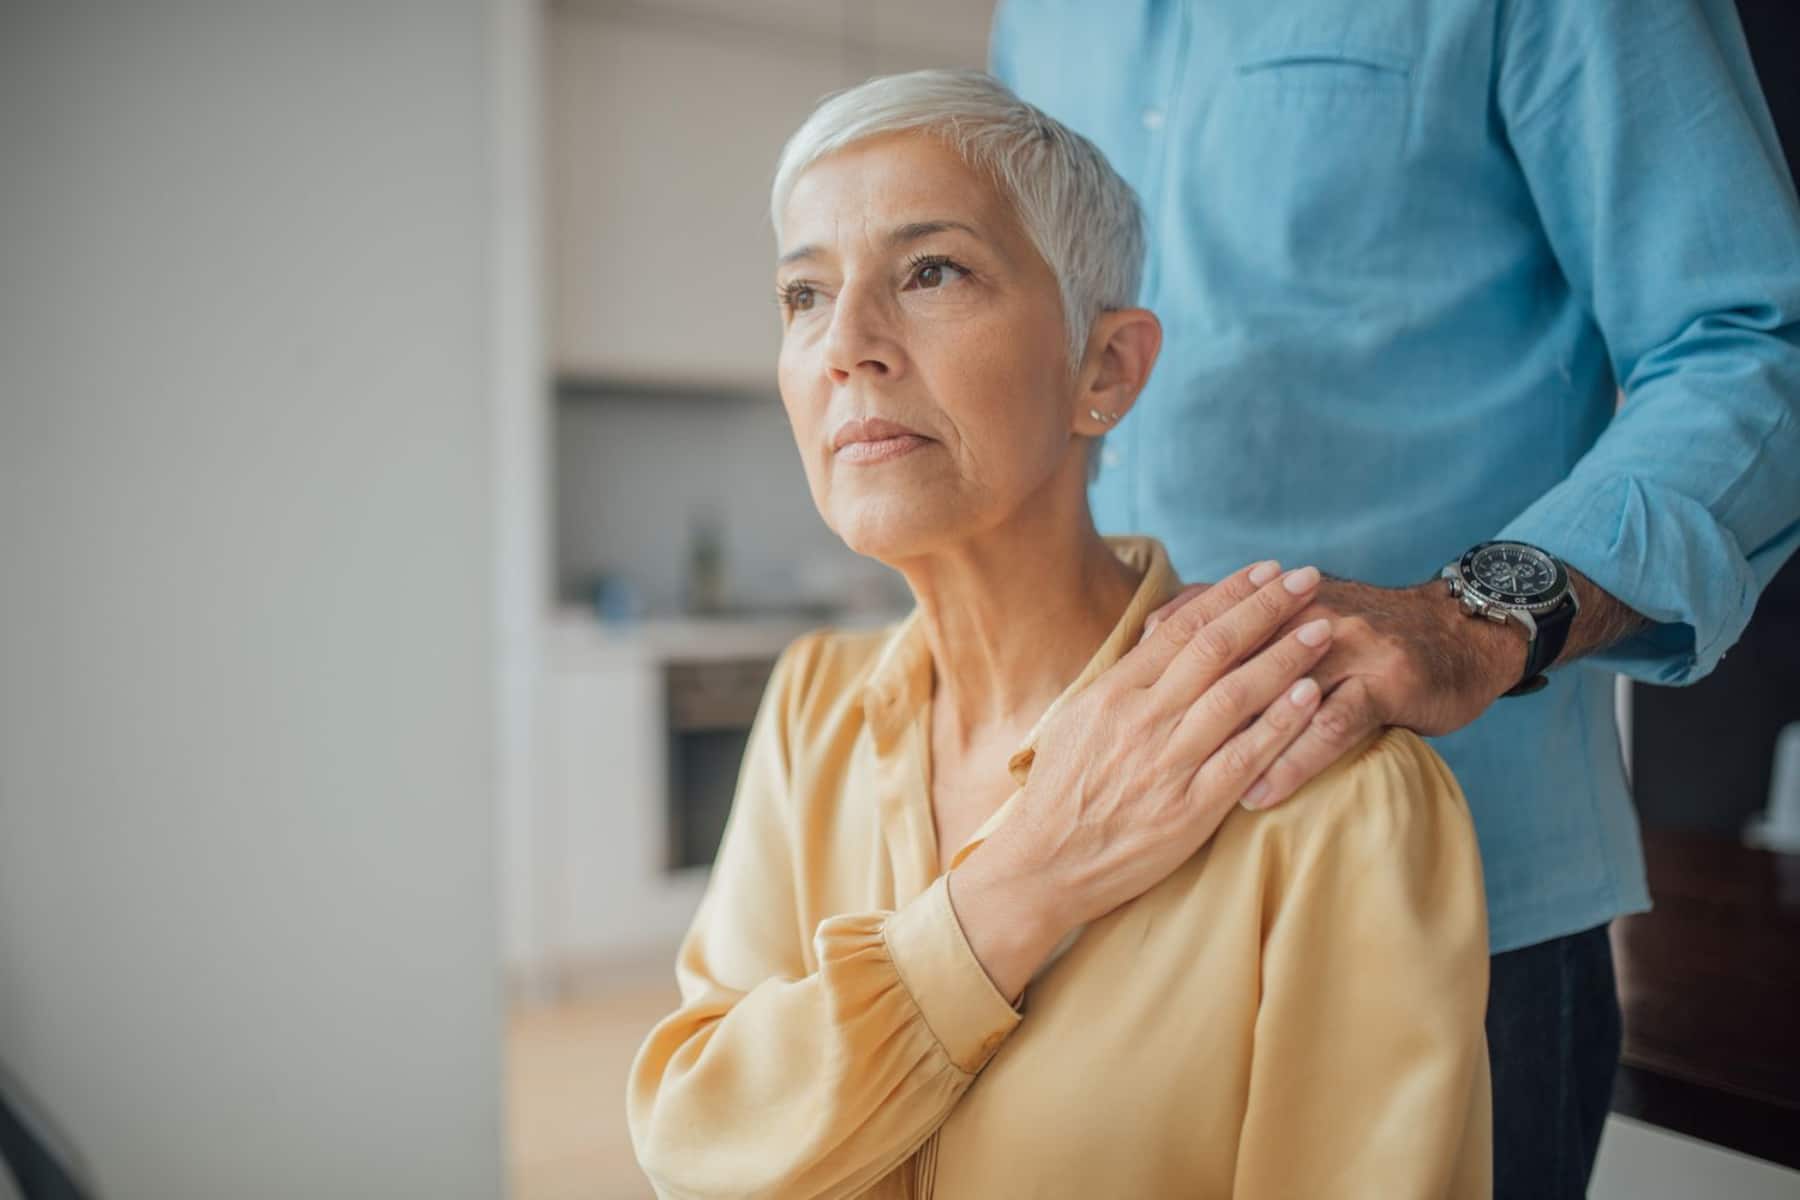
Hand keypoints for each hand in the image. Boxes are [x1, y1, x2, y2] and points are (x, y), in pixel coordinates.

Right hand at [952, 560, 1334, 991]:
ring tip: (1322, 628)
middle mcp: (1141, 720)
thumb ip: (1124, 683)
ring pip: (1235, 695)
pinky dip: (1279, 723)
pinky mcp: (1190, 809)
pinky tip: (1310, 696)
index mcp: (1112, 693)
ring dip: (1284, 656)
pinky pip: (1244, 757)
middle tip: (1307, 579)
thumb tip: (1161, 641)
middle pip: (1215, 649)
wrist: (1044, 867)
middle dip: (1266, 608)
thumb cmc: (1062, 794)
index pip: (1180, 628)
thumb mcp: (1078, 722)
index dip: (1228, 595)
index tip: (1266, 571)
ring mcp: (1167, 763)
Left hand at [1144, 572, 1526, 810]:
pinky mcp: (1385, 680)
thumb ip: (1240, 623)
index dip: (1156, 663)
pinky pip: (1329, 724)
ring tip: (1182, 791)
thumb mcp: (1304, 617)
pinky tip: (1261, 794)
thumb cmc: (1369, 636)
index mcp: (1279, 602)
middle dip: (1177, 708)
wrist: (1464, 632)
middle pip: (1229, 657)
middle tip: (1132, 758)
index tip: (1114, 702)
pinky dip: (1292, 759)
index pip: (1203, 622)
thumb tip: (1163, 626)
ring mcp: (1346, 646)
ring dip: (1227, 743)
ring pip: (1273, 694)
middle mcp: (1306, 615)